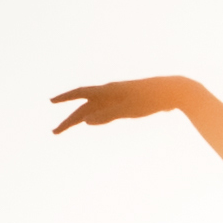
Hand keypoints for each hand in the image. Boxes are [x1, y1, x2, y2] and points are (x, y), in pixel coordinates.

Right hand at [48, 76, 208, 135]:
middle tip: (55, 132)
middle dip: (68, 119)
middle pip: (84, 107)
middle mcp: (110, 93)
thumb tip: (85, 121)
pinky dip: (94, 117)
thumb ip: (106, 115)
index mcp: (108, 91)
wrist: (172, 92)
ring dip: (79, 118)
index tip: (50, 102)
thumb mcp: (128, 109)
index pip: (80, 94)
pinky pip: (104, 112)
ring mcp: (118, 98)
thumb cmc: (150, 99)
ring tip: (67, 127)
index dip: (64, 98)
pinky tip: (92, 121)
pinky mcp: (126, 104)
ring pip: (93, 109)